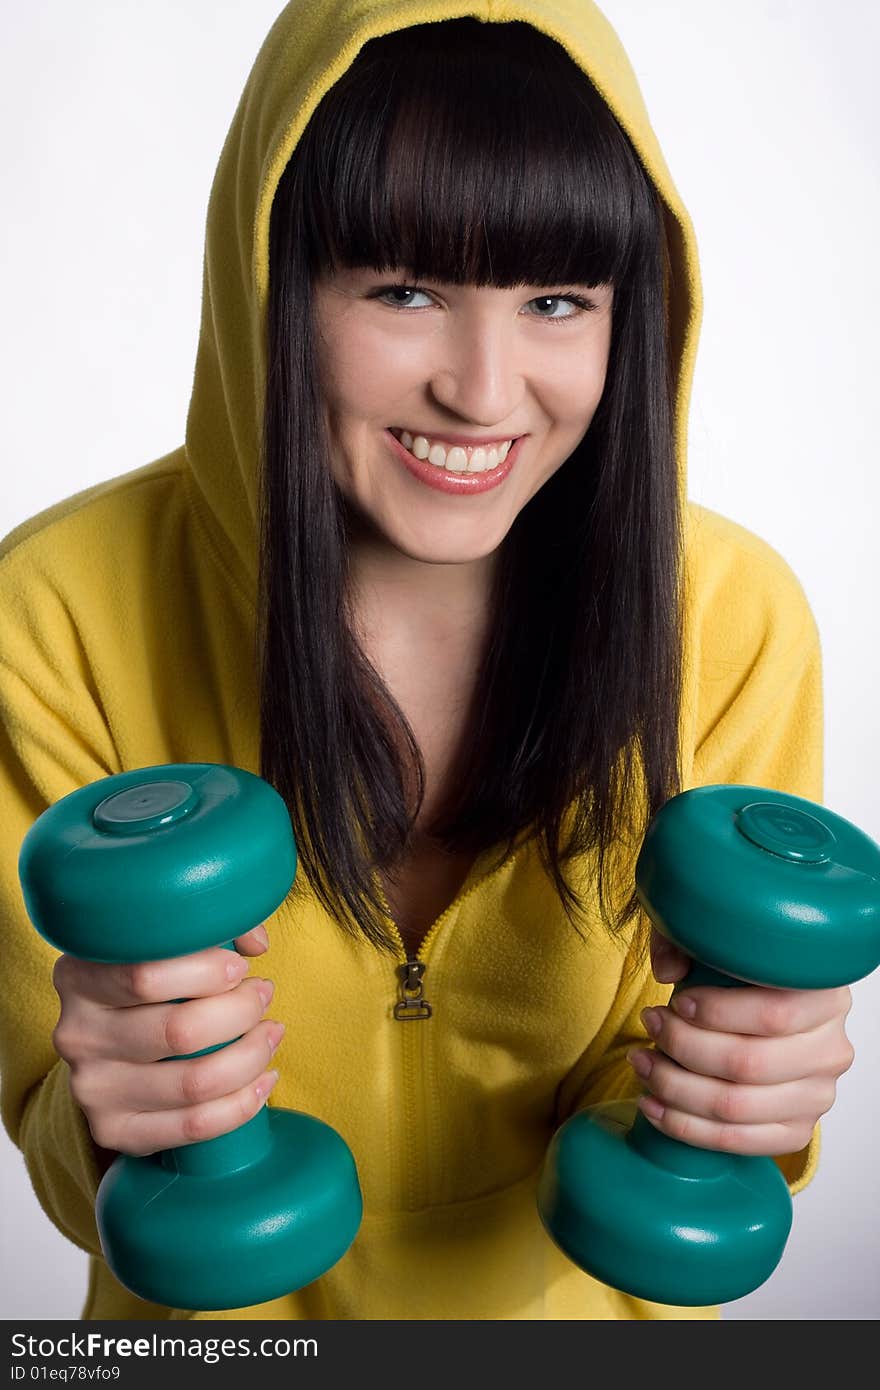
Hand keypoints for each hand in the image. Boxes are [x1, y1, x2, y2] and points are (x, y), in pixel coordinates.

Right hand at [52, 924, 283, 1160]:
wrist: (116, 1050)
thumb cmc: (152, 987)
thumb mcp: (163, 947)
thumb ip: (210, 930)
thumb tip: (254, 943)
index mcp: (78, 977)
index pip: (145, 976)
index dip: (207, 970)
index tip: (240, 966)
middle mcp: (77, 1034)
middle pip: (178, 1031)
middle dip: (240, 1011)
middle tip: (262, 994)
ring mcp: (91, 1088)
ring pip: (194, 1082)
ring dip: (251, 1055)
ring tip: (270, 1033)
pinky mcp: (113, 1130)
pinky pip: (194, 1126)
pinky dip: (242, 1104)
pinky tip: (263, 1079)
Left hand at [625, 928, 855, 1154]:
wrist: (758, 1017)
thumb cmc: (738, 977)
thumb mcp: (716, 939)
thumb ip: (688, 940)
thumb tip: (670, 971)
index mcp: (826, 996)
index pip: (774, 1014)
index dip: (716, 1013)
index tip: (677, 1002)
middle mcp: (831, 1049)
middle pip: (748, 1064)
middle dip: (683, 1047)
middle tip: (649, 1024)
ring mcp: (817, 1096)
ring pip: (735, 1106)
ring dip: (675, 1087)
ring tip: (642, 1062)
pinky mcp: (796, 1130)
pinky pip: (738, 1141)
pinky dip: (686, 1127)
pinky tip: (653, 1104)